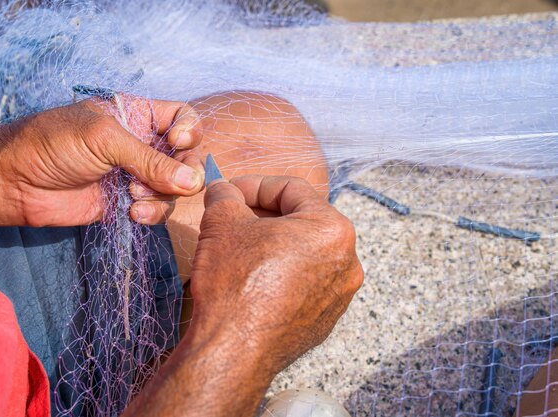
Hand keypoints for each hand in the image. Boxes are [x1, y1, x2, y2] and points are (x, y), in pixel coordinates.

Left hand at [1, 95, 203, 226]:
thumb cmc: (55, 144)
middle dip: (182, 171)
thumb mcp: (105, 139)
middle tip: (172, 183)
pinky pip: (157, 209)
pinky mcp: (128, 203)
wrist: (16, 182)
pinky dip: (152, 213)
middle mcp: (142, 144)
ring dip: (162, 195)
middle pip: (186, 156)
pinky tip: (134, 213)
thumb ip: (150, 160)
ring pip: (175, 187)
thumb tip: (192, 182)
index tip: (178, 143)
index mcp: (138, 115)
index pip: (182, 117)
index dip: (190, 130)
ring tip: (134, 196)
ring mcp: (136, 175)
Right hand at [126, 175, 361, 416]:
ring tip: (239, 247)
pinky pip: (303, 283)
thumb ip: (225, 194)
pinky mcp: (324, 321)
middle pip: (301, 220)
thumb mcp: (222, 222)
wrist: (232, 351)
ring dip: (272, 243)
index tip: (228, 192)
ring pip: (303, 253)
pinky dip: (280, 273)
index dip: (253, 185)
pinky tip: (250, 279)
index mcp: (333, 229)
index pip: (291, 188)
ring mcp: (339, 295)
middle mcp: (347, 261)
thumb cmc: (234, 283)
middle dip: (263, 215)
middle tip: (231, 217)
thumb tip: (223, 190)